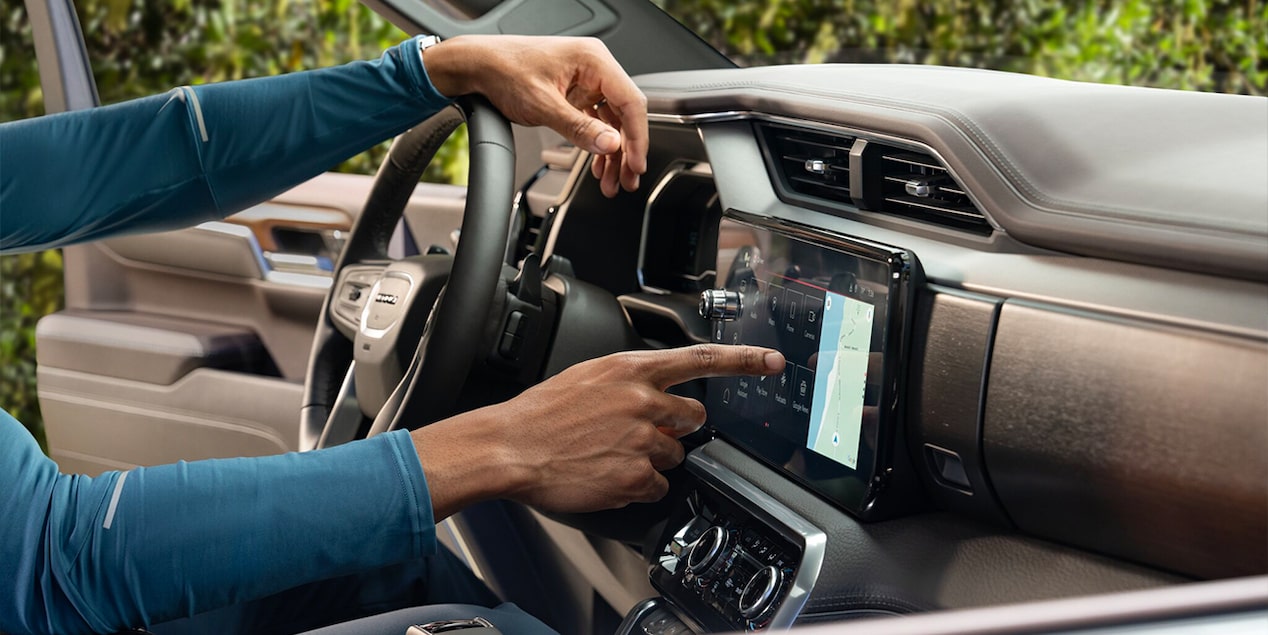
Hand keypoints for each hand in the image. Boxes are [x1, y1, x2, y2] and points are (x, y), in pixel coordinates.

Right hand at [410, 345, 783, 518]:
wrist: (510, 446)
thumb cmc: (540, 414)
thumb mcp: (586, 377)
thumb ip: (628, 382)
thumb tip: (652, 394)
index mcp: (631, 370)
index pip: (701, 359)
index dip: (744, 361)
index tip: (771, 362)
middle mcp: (644, 401)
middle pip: (694, 417)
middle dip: (676, 428)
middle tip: (642, 434)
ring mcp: (643, 440)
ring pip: (675, 455)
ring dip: (652, 459)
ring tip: (612, 456)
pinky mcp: (636, 476)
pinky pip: (657, 486)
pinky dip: (638, 487)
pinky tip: (608, 477)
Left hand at [423, 35, 647, 196]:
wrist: (477, 66)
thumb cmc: (504, 70)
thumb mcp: (543, 105)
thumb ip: (579, 128)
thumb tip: (610, 144)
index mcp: (593, 61)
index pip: (630, 102)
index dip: (636, 137)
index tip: (635, 163)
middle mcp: (594, 68)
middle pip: (624, 115)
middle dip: (626, 151)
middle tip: (627, 179)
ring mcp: (585, 82)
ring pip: (610, 122)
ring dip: (612, 153)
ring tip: (612, 180)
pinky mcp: (575, 93)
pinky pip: (595, 122)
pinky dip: (596, 144)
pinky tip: (597, 165)